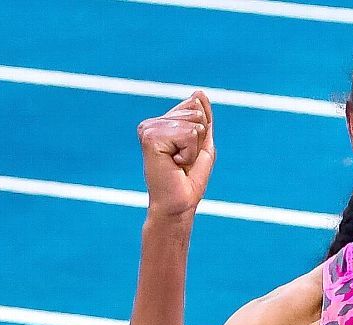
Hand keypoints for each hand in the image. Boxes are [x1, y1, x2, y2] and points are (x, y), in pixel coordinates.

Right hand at [137, 91, 215, 218]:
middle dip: (198, 141)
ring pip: (193, 125)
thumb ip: (203, 118)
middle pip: (196, 114)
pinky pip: (187, 135)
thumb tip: (199, 93)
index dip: (201, 134)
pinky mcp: (150, 137)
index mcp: (162, 122)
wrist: (179, 203)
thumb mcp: (202, 143)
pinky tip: (174, 164)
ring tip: (178, 164)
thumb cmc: (189, 179)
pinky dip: (188, 154)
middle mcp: (152, 123)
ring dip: (192, 150)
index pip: (195, 107)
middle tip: (183, 161)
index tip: (187, 153)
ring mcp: (149, 129)